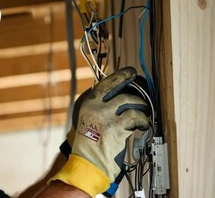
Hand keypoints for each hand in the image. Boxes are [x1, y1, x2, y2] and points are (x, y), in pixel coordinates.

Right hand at [50, 67, 149, 196]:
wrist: (87, 161)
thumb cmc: (89, 144)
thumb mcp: (88, 119)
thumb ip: (99, 107)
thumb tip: (118, 97)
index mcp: (88, 104)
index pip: (105, 84)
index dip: (120, 76)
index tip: (130, 72)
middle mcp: (96, 107)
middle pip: (119, 90)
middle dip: (134, 90)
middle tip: (143, 91)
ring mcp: (106, 116)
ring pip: (130, 103)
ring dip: (141, 107)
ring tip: (144, 113)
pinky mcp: (117, 127)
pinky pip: (136, 118)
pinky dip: (143, 121)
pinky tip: (144, 125)